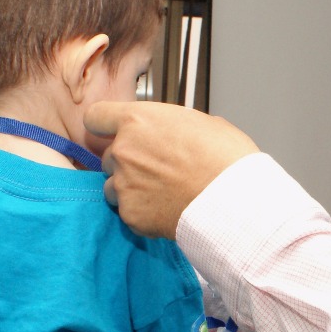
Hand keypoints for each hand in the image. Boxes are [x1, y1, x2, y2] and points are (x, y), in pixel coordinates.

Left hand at [85, 101, 258, 238]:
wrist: (234, 202)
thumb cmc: (227, 160)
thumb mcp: (204, 124)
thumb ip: (175, 126)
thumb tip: (177, 133)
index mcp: (138, 120)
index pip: (96, 116)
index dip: (104, 126)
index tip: (112, 132)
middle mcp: (124, 151)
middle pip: (110, 156)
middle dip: (128, 162)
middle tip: (156, 169)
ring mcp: (124, 185)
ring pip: (113, 186)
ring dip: (130, 189)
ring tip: (162, 193)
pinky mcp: (130, 214)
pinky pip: (128, 212)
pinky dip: (143, 213)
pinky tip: (167, 210)